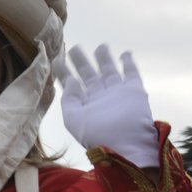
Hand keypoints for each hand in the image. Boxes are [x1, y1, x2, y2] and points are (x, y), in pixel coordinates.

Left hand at [57, 44, 160, 168]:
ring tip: (101, 46)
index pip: (72, 84)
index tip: (57, 58)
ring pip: (109, 71)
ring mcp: (117, 93)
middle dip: (81, 61)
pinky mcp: (133, 91)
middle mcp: (100, 97)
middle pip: (89, 74)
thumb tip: (71, 80)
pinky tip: (125, 54)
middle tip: (74, 48)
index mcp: (84, 105)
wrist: (126, 145)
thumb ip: (69, 99)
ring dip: (104, 58)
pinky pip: (131, 73)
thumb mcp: (74, 120)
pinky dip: (129, 63)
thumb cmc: (98, 137)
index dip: (64, 72)